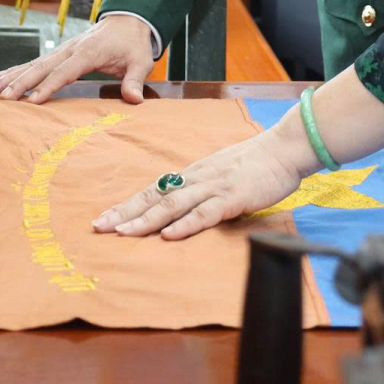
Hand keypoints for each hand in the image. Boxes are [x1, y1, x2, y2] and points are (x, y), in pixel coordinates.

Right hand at [0, 11, 158, 103]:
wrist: (127, 20)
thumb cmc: (133, 44)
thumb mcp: (140, 61)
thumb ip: (135, 80)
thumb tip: (135, 99)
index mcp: (88, 52)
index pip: (65, 72)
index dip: (49, 86)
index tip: (33, 101)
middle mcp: (70, 49)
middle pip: (42, 67)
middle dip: (21, 82)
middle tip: (2, 97)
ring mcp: (63, 49)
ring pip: (34, 63)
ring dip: (13, 76)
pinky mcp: (61, 51)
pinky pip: (36, 61)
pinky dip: (18, 68)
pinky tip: (1, 75)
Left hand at [93, 126, 306, 240]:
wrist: (285, 148)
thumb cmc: (256, 163)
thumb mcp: (222, 173)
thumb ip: (202, 189)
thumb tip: (180, 208)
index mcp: (194, 174)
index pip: (153, 190)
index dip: (127, 205)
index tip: (103, 219)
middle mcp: (197, 179)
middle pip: (155, 196)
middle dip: (125, 212)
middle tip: (98, 227)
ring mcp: (214, 187)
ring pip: (174, 204)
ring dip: (146, 220)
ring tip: (124, 233)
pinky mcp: (233, 197)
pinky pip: (206, 213)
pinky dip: (186, 224)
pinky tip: (169, 235)